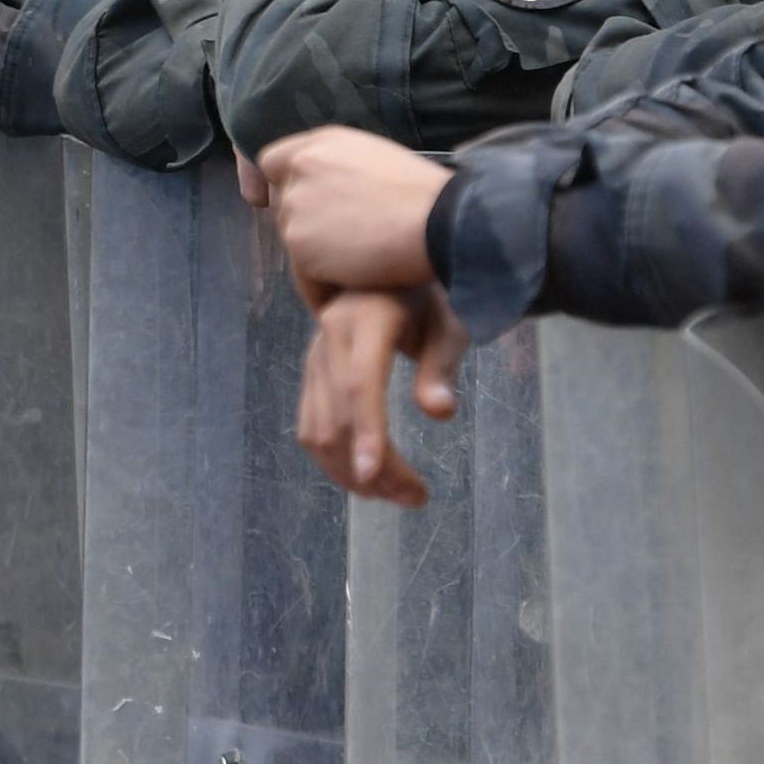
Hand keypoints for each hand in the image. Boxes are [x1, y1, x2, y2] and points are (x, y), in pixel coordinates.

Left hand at [261, 129, 453, 299]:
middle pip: (282, 205)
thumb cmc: (421, 193)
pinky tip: (354, 282)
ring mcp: (296, 209)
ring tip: (358, 261)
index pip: (272, 162)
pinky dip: (324, 283)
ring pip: (292, 239)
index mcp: (319, 144)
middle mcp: (300, 170)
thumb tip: (322, 188)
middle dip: (306, 222)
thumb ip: (336, 167)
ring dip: (316, 253)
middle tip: (347, 239)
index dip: (281, 184)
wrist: (437, 221)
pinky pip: (304, 273)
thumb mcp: (373, 158)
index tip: (293, 202)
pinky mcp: (301, 248)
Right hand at [295, 283, 468, 503]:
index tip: (377, 479)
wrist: (398, 266)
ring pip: (318, 431)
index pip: (360, 385)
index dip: (367, 433)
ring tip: (399, 494)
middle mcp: (330, 337)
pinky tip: (371, 477)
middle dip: (372, 469)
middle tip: (416, 498)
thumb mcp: (451, 323)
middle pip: (338, 419)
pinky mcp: (312, 373)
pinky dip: (335, 460)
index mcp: (366, 320)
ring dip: (352, 473)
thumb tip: (440, 414)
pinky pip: (311, 427)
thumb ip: (443, 366)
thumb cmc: (436, 296)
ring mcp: (315, 357)